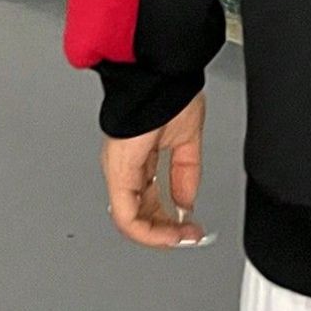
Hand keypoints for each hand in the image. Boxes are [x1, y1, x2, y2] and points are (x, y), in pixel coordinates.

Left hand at [100, 90, 211, 247]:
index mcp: (139, 160)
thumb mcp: (187, 140)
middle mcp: (125, 168)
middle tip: (188, 236)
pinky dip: (148, 229)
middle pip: (139, 215)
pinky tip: (169, 231)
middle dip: (166, 231)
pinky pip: (127, 214)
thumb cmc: (169, 92)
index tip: (191, 226)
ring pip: (130, 220)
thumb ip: (186, 174)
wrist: (161, 73)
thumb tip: (186, 202)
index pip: (148, 201)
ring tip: (181, 238)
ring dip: (158, 235)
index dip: (170, 219)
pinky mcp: (119, 171)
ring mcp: (119, 170)